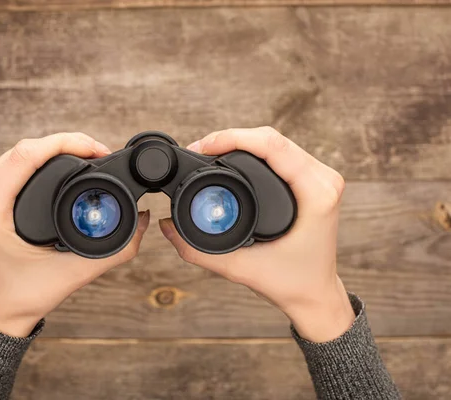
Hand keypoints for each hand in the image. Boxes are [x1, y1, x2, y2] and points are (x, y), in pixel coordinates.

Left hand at [0, 132, 150, 336]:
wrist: (2, 311)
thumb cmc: (28, 296)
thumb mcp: (76, 273)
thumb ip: (116, 248)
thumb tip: (143, 219)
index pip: (25, 156)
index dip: (66, 143)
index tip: (97, 150)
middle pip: (22, 148)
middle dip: (64, 143)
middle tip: (97, 152)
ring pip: (16, 153)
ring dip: (51, 148)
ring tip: (85, 154)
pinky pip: (11, 164)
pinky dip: (39, 158)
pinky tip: (61, 162)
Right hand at [159, 127, 353, 342]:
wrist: (315, 295)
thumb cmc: (291, 283)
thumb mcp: (240, 268)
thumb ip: (197, 249)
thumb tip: (166, 225)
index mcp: (317, 195)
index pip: (272, 146)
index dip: (231, 138)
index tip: (202, 147)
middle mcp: (324, 180)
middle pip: (272, 138)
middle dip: (230, 137)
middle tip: (199, 149)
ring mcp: (322, 177)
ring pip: (276, 141)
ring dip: (242, 141)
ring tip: (210, 151)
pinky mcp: (315, 179)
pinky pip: (281, 151)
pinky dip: (253, 149)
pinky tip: (232, 156)